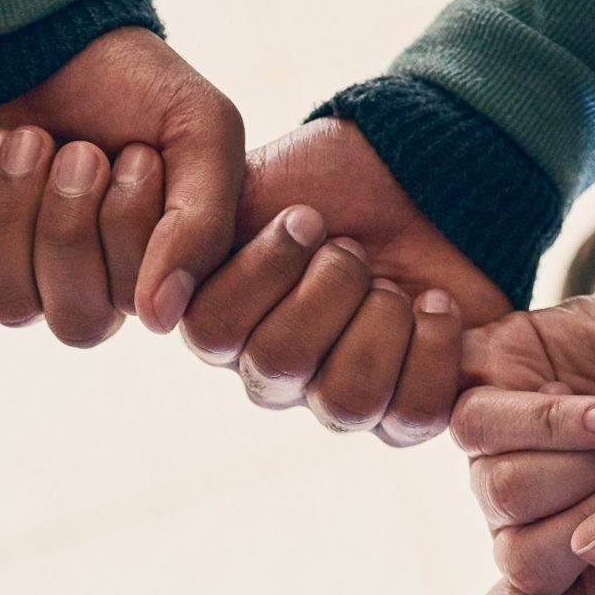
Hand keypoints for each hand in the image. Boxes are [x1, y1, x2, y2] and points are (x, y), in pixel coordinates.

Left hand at [0, 30, 244, 336]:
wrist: (54, 34)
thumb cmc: (138, 89)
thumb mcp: (201, 134)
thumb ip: (203, 226)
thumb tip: (161, 320)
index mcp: (156, 276)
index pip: (141, 307)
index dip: (131, 227)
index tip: (137, 153)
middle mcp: (91, 292)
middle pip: (78, 321)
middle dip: (73, 225)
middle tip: (81, 151)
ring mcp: (27, 279)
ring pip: (15, 304)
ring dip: (23, 212)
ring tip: (36, 142)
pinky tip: (3, 148)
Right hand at [183, 119, 504, 441]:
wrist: (422, 177)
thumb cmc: (332, 180)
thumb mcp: (252, 184)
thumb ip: (192, 228)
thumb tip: (160, 293)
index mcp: (221, 321)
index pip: (214, 331)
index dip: (267, 267)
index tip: (305, 215)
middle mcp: (270, 373)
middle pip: (277, 364)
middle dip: (330, 284)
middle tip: (354, 248)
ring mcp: (334, 399)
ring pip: (345, 402)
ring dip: (380, 321)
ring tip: (391, 283)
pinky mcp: (403, 412)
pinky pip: (410, 417)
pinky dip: (432, 350)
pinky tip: (434, 306)